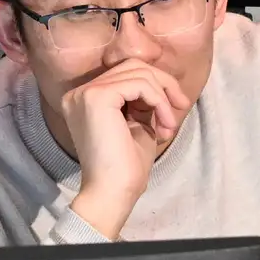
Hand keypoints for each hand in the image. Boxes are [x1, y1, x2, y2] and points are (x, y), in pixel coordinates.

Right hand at [51, 57, 190, 237]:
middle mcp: (79, 93)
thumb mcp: (137, 124)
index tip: (174, 110)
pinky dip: (159, 100)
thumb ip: (142, 100)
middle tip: (181, 108)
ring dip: (164, 97)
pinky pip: (140, 84)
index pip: (125, 74)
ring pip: (139, 73)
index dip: (155, 86)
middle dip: (163, 84)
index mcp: (84, 99)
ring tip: (170, 126)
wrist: (113, 193)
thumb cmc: (126, 167)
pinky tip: (164, 125)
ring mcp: (85, 93)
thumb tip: (159, 82)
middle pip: (132, 66)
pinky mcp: (97, 97)